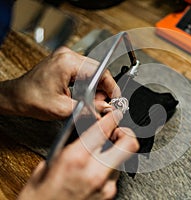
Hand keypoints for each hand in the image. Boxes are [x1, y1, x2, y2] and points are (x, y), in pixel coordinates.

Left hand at [0, 47, 120, 119]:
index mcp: (67, 62)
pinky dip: (88, 84)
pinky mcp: (65, 62)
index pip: (100, 71)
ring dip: (96, 87)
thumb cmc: (31, 99)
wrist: (16, 97)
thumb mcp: (63, 109)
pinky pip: (85, 71)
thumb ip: (89, 109)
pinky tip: (84, 95)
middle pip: (98, 69)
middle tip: (101, 103)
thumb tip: (106, 108)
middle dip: (103, 88)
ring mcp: (66, 57)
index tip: (115, 97)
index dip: (111, 86)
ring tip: (90, 101)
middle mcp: (68, 56)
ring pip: (93, 71)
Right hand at [18, 109, 138, 199]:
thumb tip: (86, 130)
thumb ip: (72, 144)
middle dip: (125, 133)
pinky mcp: (109, 195)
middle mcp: (96, 172)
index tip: (115, 114)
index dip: (113, 117)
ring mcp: (106, 186)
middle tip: (116, 132)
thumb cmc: (41, 195)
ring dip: (115, 151)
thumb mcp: (50, 162)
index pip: (105, 129)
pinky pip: (116, 173)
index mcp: (77, 159)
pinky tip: (95, 169)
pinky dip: (109, 167)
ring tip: (100, 153)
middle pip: (130, 143)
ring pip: (124, 158)